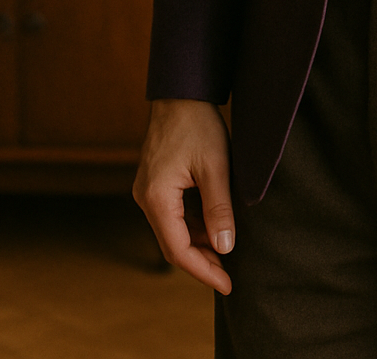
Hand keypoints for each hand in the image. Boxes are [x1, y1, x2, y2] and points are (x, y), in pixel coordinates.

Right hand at [133, 99, 234, 293]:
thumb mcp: (216, 166)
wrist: (181, 91)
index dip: (204, 271)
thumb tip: (225, 248)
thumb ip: (219, 208)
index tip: (228, 285)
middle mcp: (146, 198)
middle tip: (230, 275)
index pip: (178, 250)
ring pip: (173, 230)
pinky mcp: (155, 183)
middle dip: (202, 261)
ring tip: (227, 252)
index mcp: (157, 197)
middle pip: (173, 244)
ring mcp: (148, 190)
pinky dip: (193, 225)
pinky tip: (214, 226)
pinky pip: (173, 214)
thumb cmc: (198, 124)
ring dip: (198, 242)